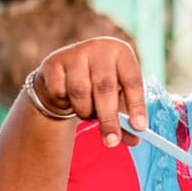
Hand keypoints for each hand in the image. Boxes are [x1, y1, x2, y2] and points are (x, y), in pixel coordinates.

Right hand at [29, 37, 146, 146]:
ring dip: (85, 111)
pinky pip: (60, 93)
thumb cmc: (99, 87)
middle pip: (105, 88)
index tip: (139, 128)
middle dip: (109, 119)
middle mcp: (99, 48)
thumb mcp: (118, 98)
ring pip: (80, 93)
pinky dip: (66, 104)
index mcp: (122, 53)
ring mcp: (74, 54)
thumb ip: (126, 119)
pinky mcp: (52, 63)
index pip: (133, 81)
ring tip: (88, 112)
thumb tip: (134, 140)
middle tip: (112, 142)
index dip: (137, 106)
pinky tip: (68, 98)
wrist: (64, 75)